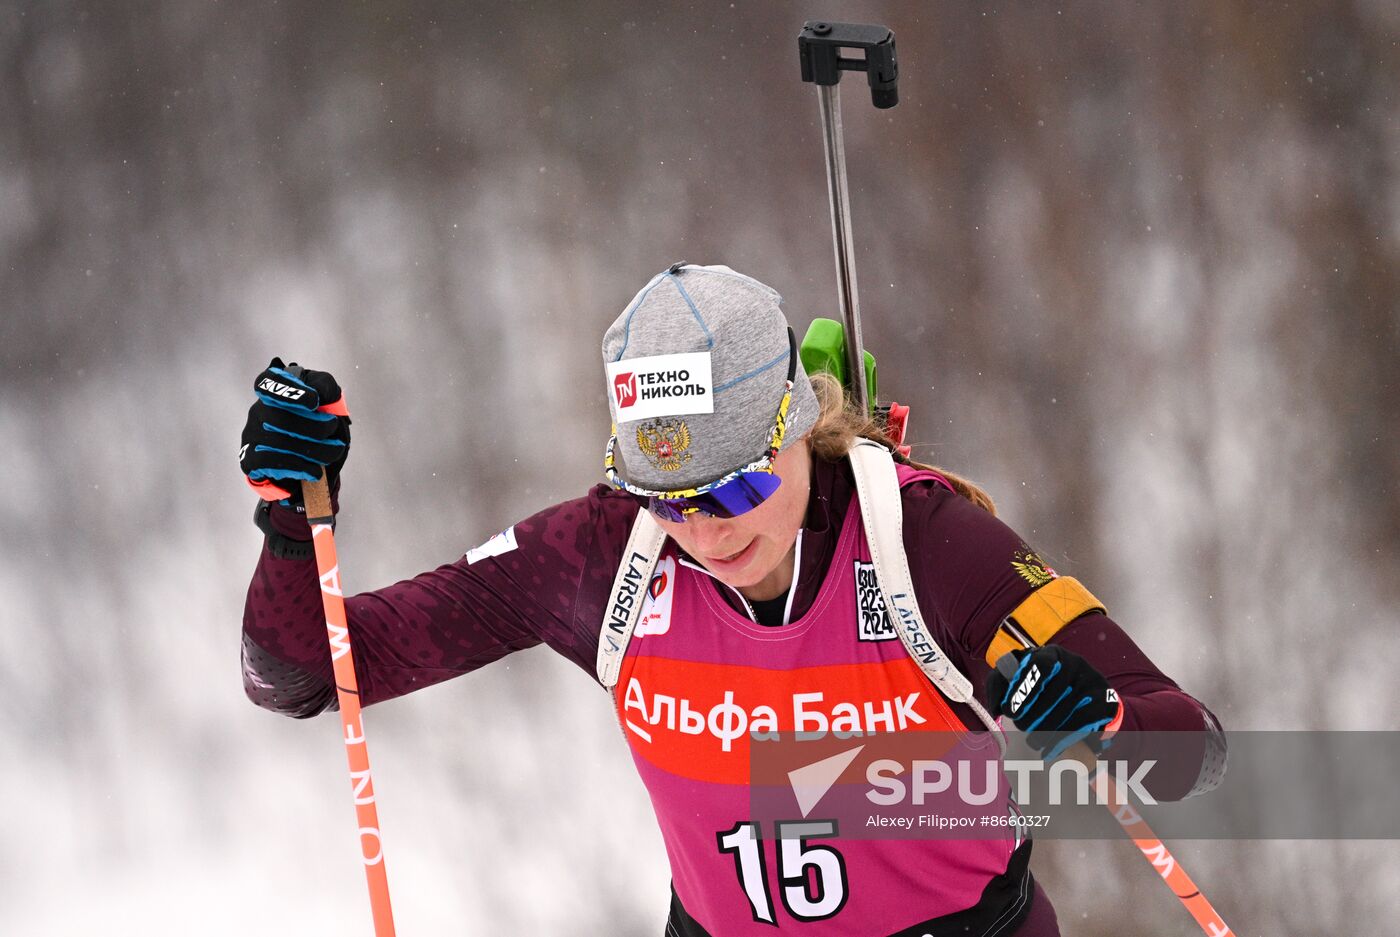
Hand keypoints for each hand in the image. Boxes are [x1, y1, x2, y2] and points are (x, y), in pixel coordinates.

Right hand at [239, 357, 350, 506]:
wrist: (305, 459)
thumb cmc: (316, 423)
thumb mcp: (327, 401)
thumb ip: (326, 387)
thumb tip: (321, 391)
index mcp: (275, 391)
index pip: (269, 381)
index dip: (290, 391)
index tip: (315, 401)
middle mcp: (258, 410)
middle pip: (280, 417)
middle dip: (315, 426)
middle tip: (333, 429)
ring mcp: (251, 436)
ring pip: (278, 442)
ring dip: (314, 450)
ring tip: (334, 452)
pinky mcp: (250, 459)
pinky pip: (268, 461)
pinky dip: (297, 466)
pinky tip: (315, 470)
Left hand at [986, 645, 1122, 760]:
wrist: (1091, 700)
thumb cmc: (1046, 690)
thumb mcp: (1021, 681)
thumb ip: (1001, 687)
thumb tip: (996, 709)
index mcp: (1051, 654)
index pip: (1038, 665)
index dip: (1022, 688)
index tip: (1008, 712)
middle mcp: (1075, 662)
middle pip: (1052, 692)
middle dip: (1032, 715)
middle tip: (1021, 729)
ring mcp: (1093, 681)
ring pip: (1066, 710)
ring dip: (1045, 732)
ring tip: (1033, 744)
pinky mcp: (1106, 701)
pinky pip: (1082, 723)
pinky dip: (1062, 740)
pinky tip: (1048, 751)